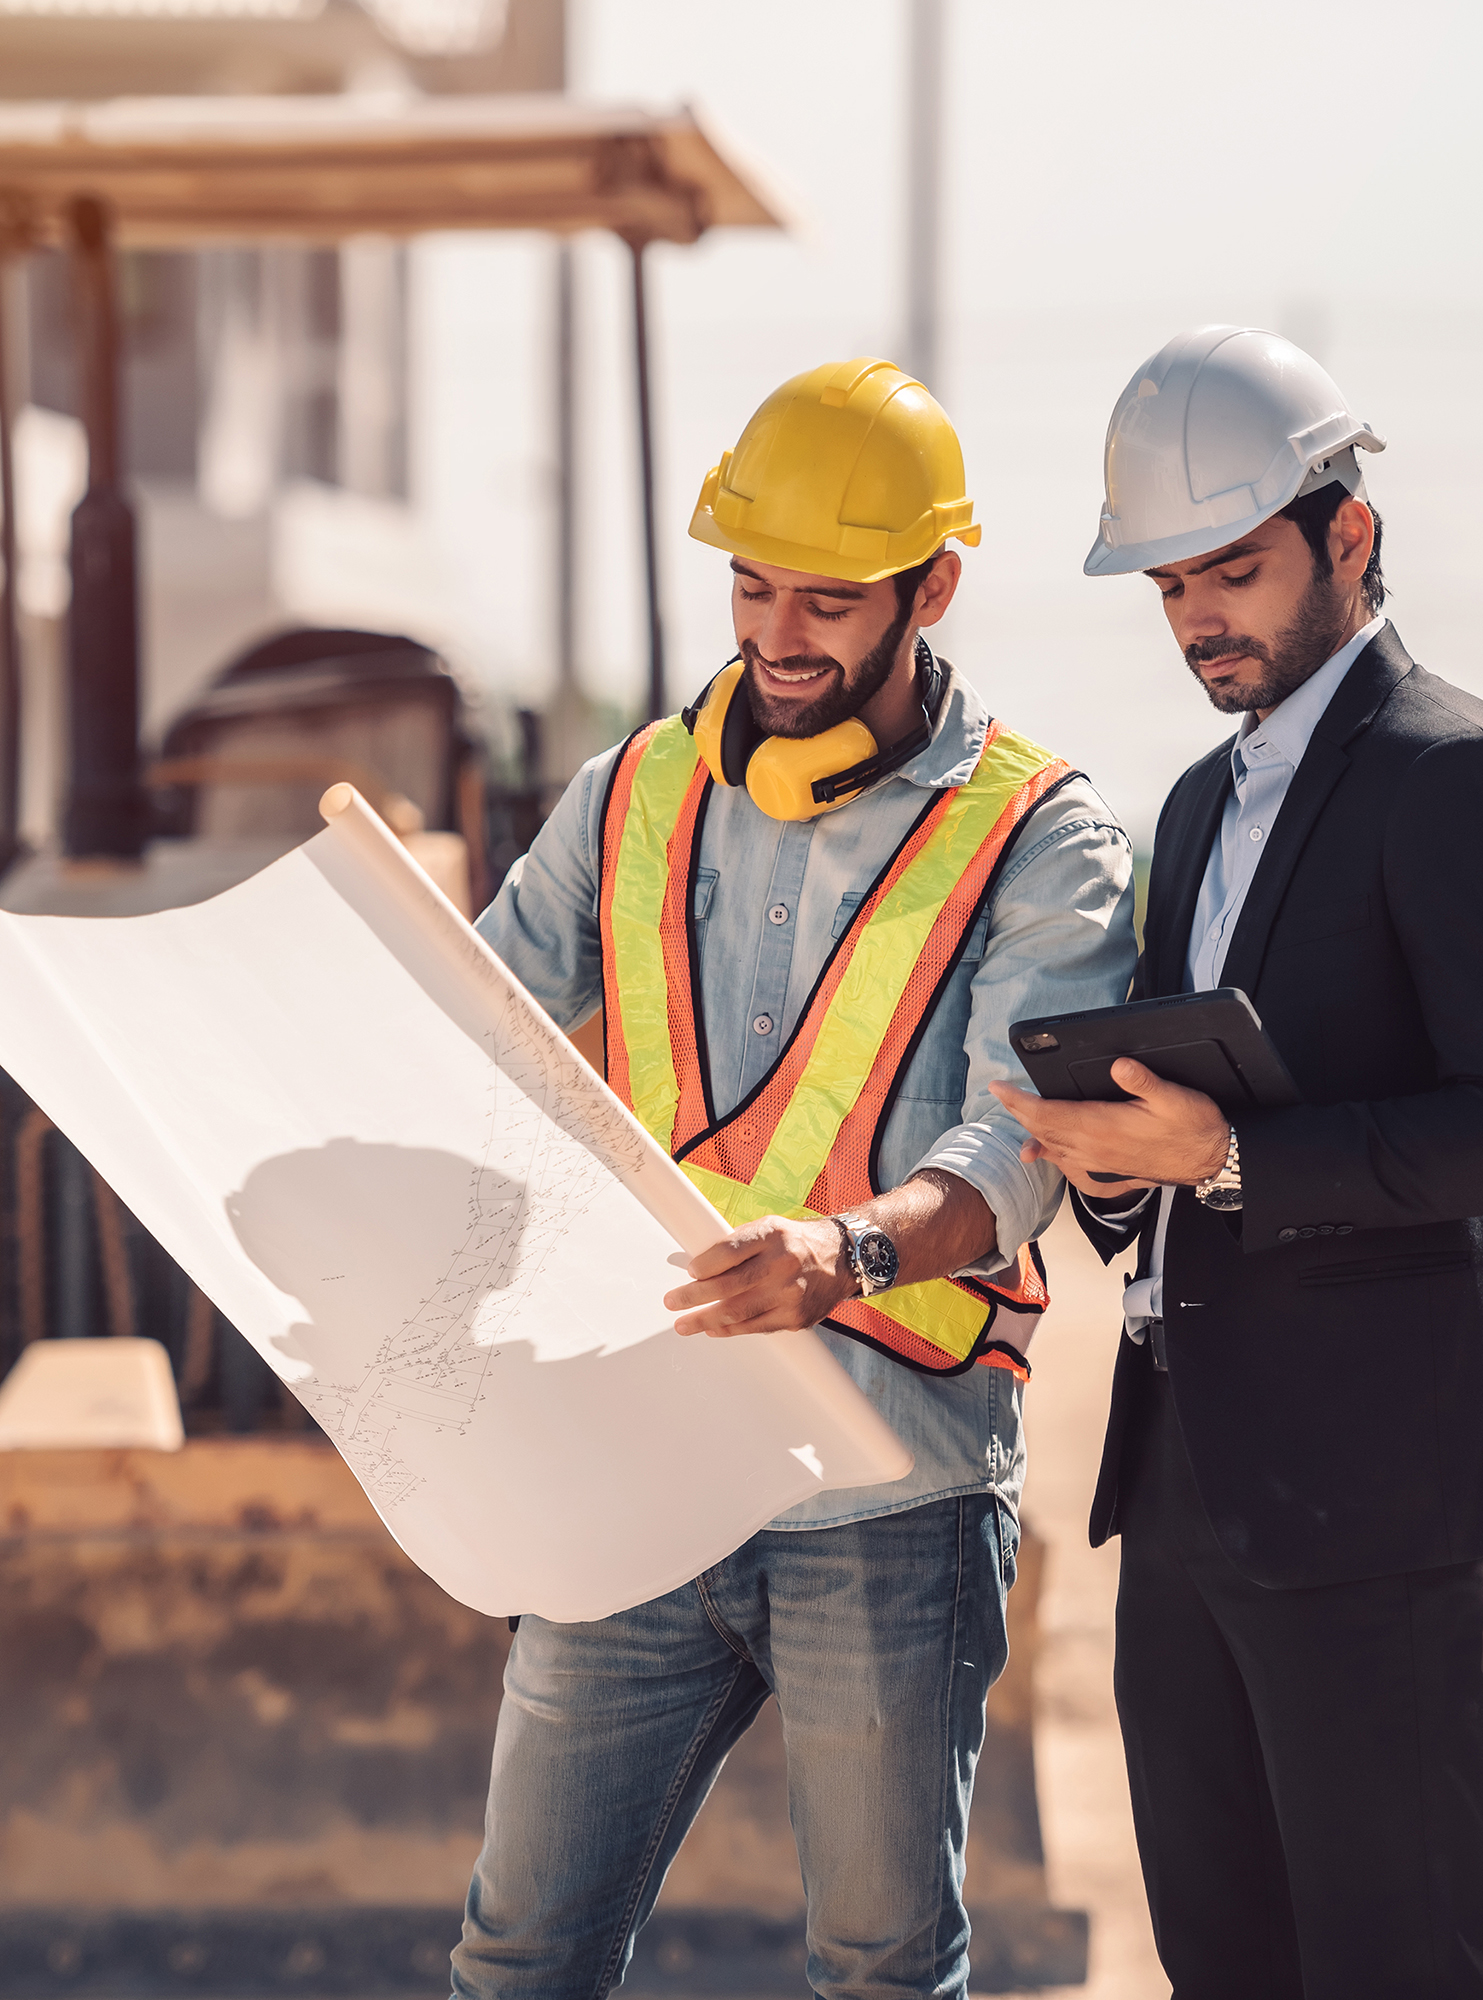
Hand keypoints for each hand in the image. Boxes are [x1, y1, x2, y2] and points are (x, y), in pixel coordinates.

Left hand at [663, 1215, 854, 1338]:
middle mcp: (782, 1264)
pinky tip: (714, 1329)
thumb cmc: (798, 1243)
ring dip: (704, 1320)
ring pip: (738, 1312)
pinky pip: (755, 1327)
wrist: (844, 1258)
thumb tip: (697, 1267)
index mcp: (772, 1235)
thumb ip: (737, 1246)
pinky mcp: (796, 1317)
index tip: (689, 1272)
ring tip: (684, 1323)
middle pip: (727, 1286)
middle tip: (672, 1302)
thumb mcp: (770, 1228)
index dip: (703, 1265)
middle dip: (693, 1297)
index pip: (728, 1251)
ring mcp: (790, 1293)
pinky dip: (730, 1330)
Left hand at [988, 1059, 1229, 1198]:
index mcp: (1102, 1127)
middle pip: (1043, 1130)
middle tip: (1000, 1093)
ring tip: (1015, 1117)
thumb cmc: (1194, 1127)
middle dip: (1019, 1111)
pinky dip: (1051, 1154)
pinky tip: (1044, 1153)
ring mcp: (1100, 1162)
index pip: (1048, 1113)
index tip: (998, 1087)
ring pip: (1053, 1146)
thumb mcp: (1174, 1096)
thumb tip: (1119, 1065)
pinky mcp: (1108, 1169)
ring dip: (1031, 1131)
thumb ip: (1143, 1081)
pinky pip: (1069, 1163)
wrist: (1211, 1161)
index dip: (1020, 1100)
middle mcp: (1094, 1148)